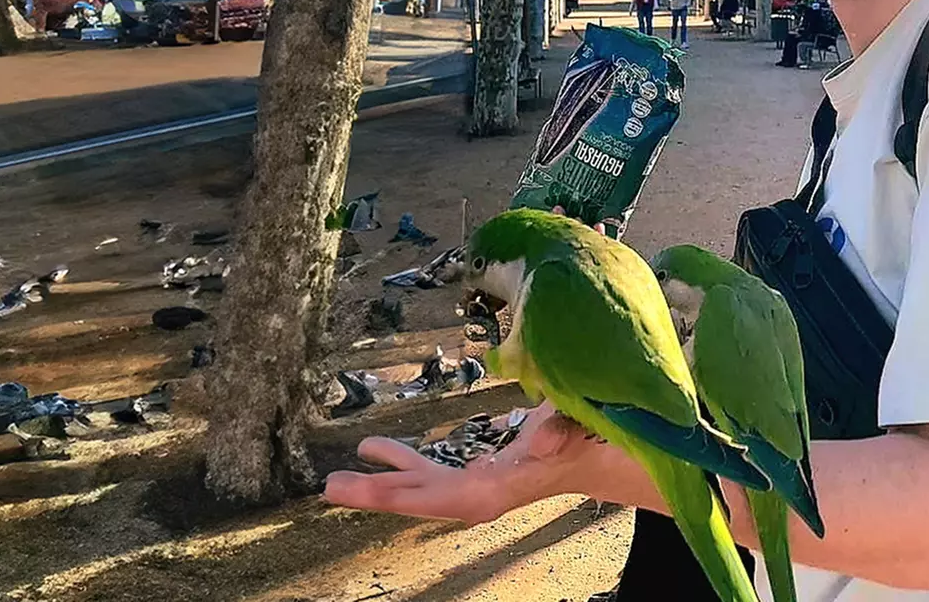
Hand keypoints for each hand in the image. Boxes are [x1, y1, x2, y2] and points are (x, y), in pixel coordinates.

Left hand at [323, 404, 597, 523]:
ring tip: (334, 480)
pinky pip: (428, 472)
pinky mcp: (471, 473)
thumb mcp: (579, 432)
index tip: (367, 488)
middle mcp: (479, 494)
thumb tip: (547, 439)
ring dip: (378, 482)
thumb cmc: (588, 439)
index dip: (405, 491)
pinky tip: (373, 449)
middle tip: (331, 487)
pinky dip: (399, 462)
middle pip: (418, 498)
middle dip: (376, 493)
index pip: (444, 495)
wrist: (598, 455)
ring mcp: (472, 485)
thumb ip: (562, 435)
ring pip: (417, 487)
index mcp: (500, 488)